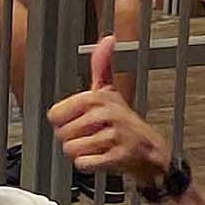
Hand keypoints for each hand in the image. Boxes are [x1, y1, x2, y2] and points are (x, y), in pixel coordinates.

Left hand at [50, 36, 169, 187]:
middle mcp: (105, 114)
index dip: (64, 122)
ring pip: (70, 150)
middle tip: (93, 136)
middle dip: (74, 139)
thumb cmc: (124, 122)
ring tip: (100, 146)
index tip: (82, 121)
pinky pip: (83, 164)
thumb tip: (108, 39)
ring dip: (82, 153)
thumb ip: (102, 65)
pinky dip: (90, 165)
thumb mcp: (110, 91)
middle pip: (61, 134)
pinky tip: (104, 158)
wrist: (151, 152)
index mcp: (96, 97)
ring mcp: (114, 136)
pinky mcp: (118, 157)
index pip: (54, 115)